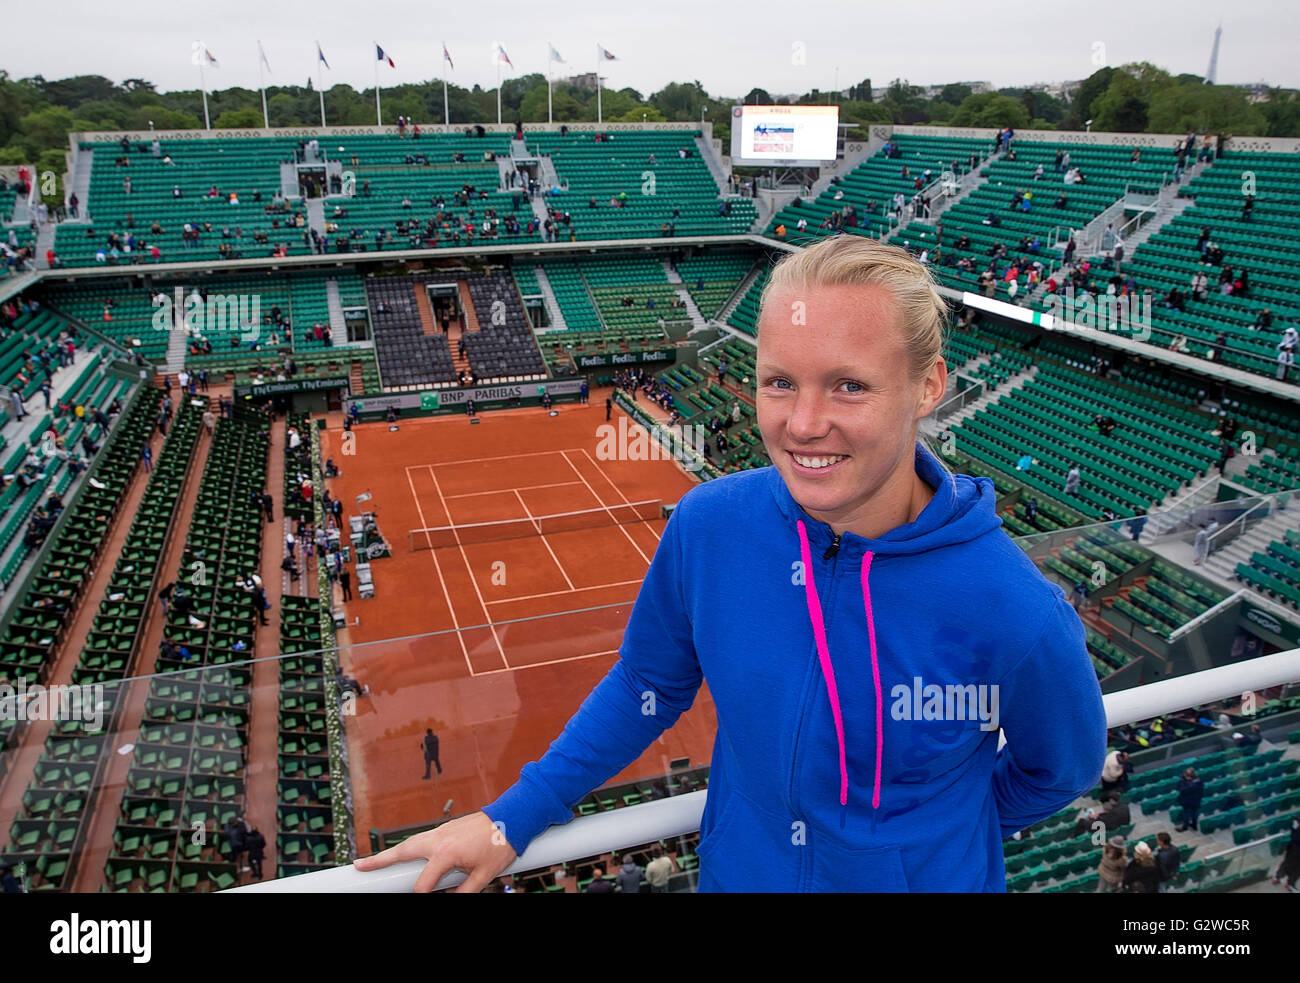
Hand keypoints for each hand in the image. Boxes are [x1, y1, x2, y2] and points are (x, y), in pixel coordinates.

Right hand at [353, 811, 516, 892]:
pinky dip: (407, 846)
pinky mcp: (445, 828)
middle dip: (379, 861)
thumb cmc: (500, 845)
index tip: (418, 896)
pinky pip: (420, 839)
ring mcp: (440, 831)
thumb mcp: (484, 876)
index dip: (421, 894)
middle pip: (402, 852)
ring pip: (409, 843)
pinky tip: (402, 854)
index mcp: (447, 853)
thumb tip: (448, 899)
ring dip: (390, 852)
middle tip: (357, 867)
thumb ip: (464, 892)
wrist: (512, 817)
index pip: (423, 883)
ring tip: (370, 862)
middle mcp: (438, 839)